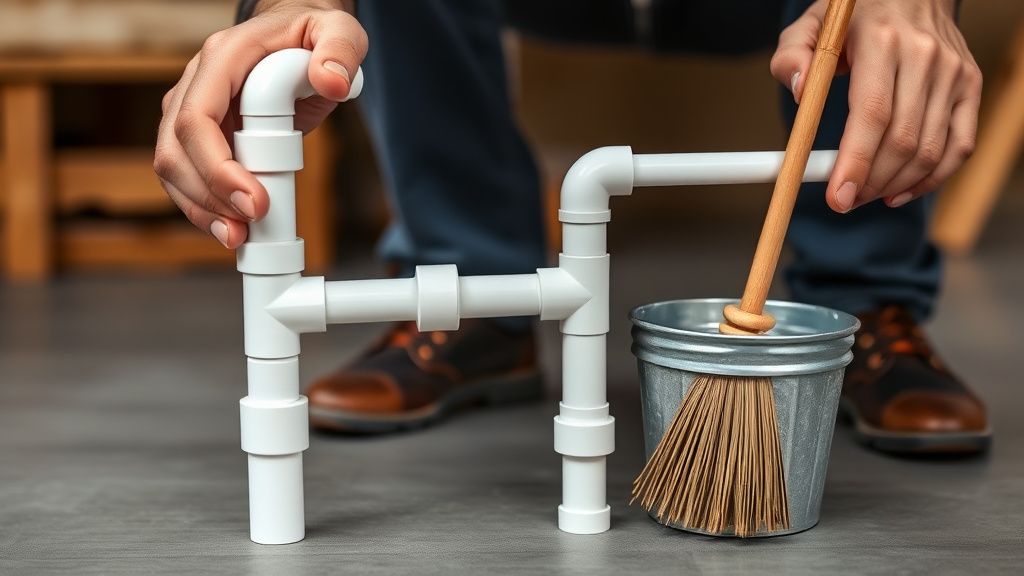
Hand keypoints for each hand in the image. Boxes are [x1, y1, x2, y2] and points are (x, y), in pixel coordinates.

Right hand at [154, 0, 366, 247]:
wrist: (295, 39)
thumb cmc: (313, 35)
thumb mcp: (339, 31)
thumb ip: (341, 50)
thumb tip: (333, 81)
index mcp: (223, 57)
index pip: (198, 117)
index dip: (219, 167)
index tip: (257, 202)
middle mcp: (196, 83)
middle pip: (176, 150)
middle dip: (208, 198)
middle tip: (246, 231)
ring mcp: (190, 110)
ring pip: (173, 168)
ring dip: (200, 210)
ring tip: (238, 239)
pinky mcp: (198, 136)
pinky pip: (187, 177)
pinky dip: (204, 208)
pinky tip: (231, 231)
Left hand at [770, 0, 980, 211]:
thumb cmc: (853, 18)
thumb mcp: (811, 27)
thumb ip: (791, 57)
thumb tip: (799, 92)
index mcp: (882, 42)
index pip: (872, 114)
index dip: (855, 163)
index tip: (837, 197)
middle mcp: (925, 57)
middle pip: (902, 140)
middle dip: (870, 183)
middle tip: (844, 200)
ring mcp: (953, 73)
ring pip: (930, 150)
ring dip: (895, 186)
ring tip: (865, 195)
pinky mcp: (970, 86)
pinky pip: (959, 146)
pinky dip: (931, 179)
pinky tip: (900, 191)